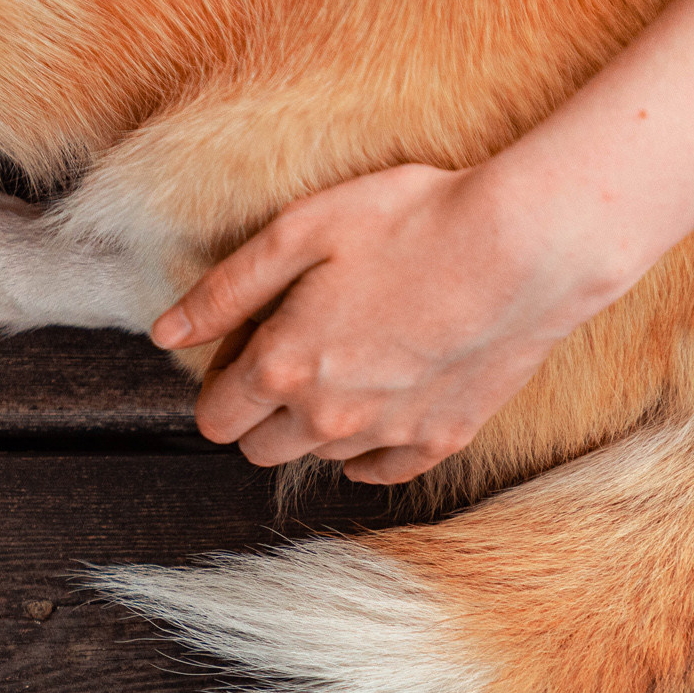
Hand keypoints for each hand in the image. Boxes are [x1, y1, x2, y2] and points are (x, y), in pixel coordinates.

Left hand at [151, 162, 622, 484]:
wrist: (527, 247)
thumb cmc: (415, 222)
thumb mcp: (303, 230)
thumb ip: (226, 288)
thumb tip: (166, 331)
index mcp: (284, 367)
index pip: (216, 417)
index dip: (220, 381)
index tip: (245, 347)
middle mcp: (330, 419)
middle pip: (260, 449)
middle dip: (261, 410)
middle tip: (295, 351)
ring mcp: (388, 436)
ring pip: (321, 457)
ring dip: (318, 423)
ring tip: (352, 357)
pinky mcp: (442, 439)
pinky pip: (382, 470)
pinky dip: (371, 447)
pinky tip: (382, 403)